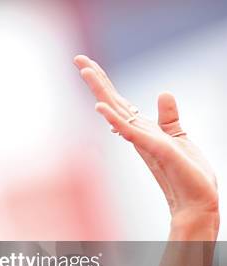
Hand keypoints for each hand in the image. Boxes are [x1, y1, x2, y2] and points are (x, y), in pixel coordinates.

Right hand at [73, 54, 218, 221]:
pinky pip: (129, 131)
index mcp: (141, 128)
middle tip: (78, 58)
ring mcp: (141, 140)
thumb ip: (168, 116)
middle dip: (95, 79)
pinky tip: (100, 108)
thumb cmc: (186, 173)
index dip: (104, 82)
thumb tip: (163, 93)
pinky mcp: (152, 149)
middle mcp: (136, 133)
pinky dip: (113, 119)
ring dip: (100, 91)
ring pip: (115, 111)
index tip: (89, 65)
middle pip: (111, 101)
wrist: (195, 200)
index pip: (118, 101)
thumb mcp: (177, 136)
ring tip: (85, 71)